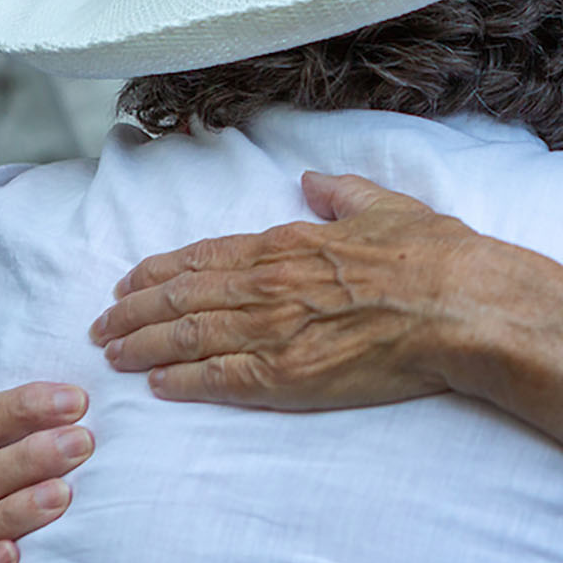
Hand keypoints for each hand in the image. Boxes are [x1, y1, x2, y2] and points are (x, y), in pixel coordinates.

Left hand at [92, 172, 488, 407]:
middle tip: (102, 323)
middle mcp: (269, 284)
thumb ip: (343, 193)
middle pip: (182, 297)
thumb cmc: (434, 256)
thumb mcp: (386, 206)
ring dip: (142, 343)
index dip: (162, 269)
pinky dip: (182, 379)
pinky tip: (156, 383)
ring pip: (187, 336)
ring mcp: (274, 331)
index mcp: (290, 243)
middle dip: (134, 310)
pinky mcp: (287, 376)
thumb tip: (313, 180)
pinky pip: (218, 378)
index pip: (206, 255)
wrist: (460, 306)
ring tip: (112, 352)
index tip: (132, 280)